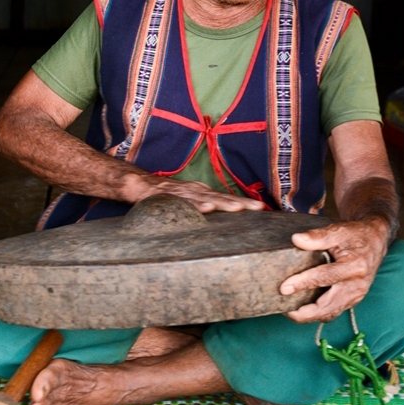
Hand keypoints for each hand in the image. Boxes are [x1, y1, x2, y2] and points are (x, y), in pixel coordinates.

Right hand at [138, 177, 264, 213]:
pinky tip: (207, 209)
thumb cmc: (167, 196)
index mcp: (202, 192)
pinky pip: (185, 202)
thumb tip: (220, 219)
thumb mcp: (188, 201)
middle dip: (241, 203)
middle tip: (259, 208)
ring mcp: (184, 193)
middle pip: (222, 197)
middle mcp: (197, 191)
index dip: (244, 202)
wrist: (140, 185)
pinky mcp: (171, 197)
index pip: (227, 198)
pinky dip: (196, 205)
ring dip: (223, 203)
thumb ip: (203, 208)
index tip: (263, 209)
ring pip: (207, 198)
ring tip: (238, 209)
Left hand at [279, 217, 389, 322]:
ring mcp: (356, 295)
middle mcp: (356, 285)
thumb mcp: (338, 231)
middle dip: (305, 313)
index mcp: (354, 267)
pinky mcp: (354, 299)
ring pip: (331, 313)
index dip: (303, 284)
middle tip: (284, 309)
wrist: (375, 240)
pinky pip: (335, 311)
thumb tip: (296, 239)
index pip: (324, 279)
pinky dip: (319, 312)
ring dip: (310, 316)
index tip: (284, 288)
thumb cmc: (356, 234)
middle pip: (328, 307)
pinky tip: (304, 307)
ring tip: (290, 311)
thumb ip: (317, 236)